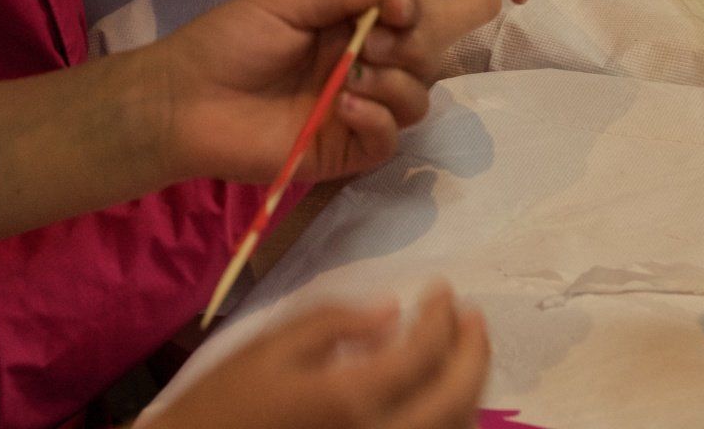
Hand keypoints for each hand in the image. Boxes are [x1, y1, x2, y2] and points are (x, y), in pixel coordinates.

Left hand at [147, 0, 428, 186]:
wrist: (184, 101)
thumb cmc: (227, 44)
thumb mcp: (284, 7)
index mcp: (342, 30)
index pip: (400, 21)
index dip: (407, 12)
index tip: (397, 7)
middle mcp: (356, 69)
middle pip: (417, 61)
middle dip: (404, 48)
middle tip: (366, 45)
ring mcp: (351, 113)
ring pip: (412, 102)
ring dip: (395, 84)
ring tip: (351, 77)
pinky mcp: (341, 152)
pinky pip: (386, 142)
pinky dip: (379, 121)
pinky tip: (345, 106)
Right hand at [150, 286, 489, 428]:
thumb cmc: (228, 399)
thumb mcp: (271, 345)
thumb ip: (334, 322)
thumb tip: (391, 310)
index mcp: (348, 398)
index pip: (423, 351)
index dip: (443, 314)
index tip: (442, 288)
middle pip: (456, 399)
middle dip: (474, 352)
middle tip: (473, 316)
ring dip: (469, 387)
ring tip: (463, 349)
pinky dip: (449, 418)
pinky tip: (439, 391)